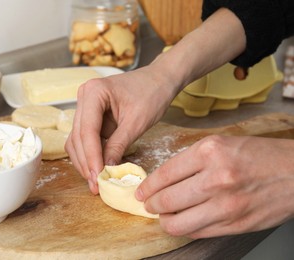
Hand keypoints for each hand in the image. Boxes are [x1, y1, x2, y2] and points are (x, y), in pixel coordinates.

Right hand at [65, 65, 178, 193]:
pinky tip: (99, 169)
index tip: (97, 176)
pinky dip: (91, 155)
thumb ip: (119, 144)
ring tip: (97, 181)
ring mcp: (86, 107)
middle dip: (86, 162)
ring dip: (85, 161)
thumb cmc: (152, 94)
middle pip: (78, 137)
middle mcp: (84, 98)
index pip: (87, 130)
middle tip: (96, 184)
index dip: (91, 156)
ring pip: (77, 140)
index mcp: (94, 92)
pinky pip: (86, 139)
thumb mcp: (137, 121)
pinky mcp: (92, 117)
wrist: (160, 80)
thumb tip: (106, 170)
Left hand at [136, 135, 293, 237]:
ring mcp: (225, 205)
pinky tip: (184, 221)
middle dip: (150, 205)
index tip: (141, 191)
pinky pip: (197, 233)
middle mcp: (215, 178)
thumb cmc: (258, 155)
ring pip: (177, 223)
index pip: (164, 174)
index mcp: (209, 152)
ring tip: (164, 215)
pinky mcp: (234, 225)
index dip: (147, 186)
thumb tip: (163, 179)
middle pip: (166, 200)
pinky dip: (184, 229)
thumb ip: (191, 161)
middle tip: (148, 204)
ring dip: (164, 220)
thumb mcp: (221, 145)